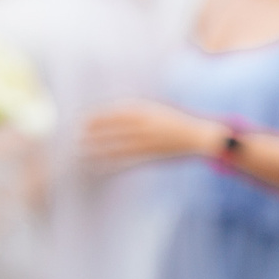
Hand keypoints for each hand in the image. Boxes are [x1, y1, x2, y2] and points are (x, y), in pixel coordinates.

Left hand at [82, 99, 218, 164]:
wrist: (199, 137)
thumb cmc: (176, 123)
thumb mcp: (156, 111)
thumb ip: (138, 114)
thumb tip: (114, 115)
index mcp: (148, 112)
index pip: (117, 113)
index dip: (99, 117)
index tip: (84, 119)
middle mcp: (147, 126)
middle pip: (115, 130)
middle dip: (96, 133)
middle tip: (78, 136)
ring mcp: (150, 142)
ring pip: (118, 146)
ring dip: (99, 149)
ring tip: (82, 152)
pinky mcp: (152, 156)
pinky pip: (128, 161)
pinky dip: (113, 164)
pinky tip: (100, 166)